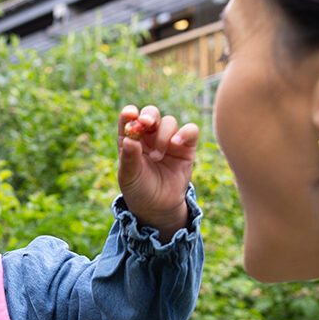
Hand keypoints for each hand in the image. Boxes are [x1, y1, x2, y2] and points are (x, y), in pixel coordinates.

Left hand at [117, 103, 198, 239]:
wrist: (159, 206)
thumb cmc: (140, 189)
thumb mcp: (129, 176)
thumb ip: (129, 158)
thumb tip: (129, 140)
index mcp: (131, 139)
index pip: (128, 118)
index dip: (129, 113)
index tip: (130, 114)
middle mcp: (149, 136)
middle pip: (151, 114)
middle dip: (149, 115)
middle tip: (146, 123)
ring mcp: (168, 140)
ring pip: (169, 122)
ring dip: (163, 136)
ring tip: (157, 157)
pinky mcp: (186, 147)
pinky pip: (190, 130)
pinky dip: (184, 133)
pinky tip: (175, 144)